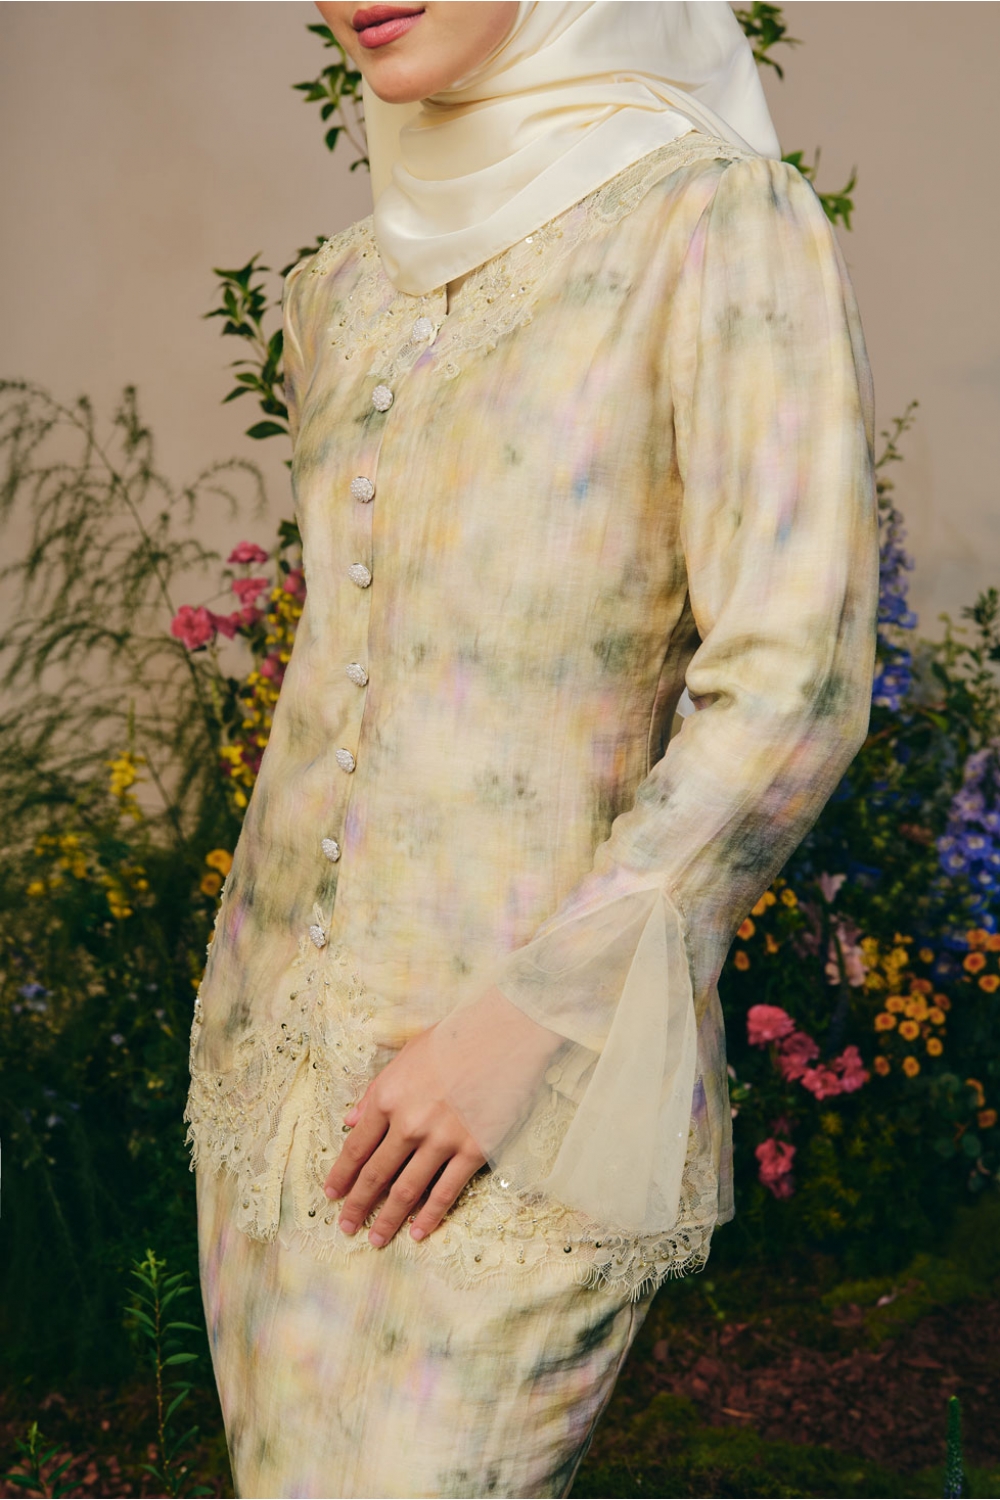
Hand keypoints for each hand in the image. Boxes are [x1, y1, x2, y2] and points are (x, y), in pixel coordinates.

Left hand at [324, 1024, 486, 1246]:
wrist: (506, 1032)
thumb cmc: (455, 1037)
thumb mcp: (406, 1055)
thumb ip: (376, 1090)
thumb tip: (350, 1120)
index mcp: (388, 1097)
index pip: (357, 1147)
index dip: (342, 1174)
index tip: (331, 1193)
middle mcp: (409, 1123)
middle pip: (376, 1174)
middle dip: (357, 1205)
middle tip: (346, 1227)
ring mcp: (441, 1140)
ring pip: (406, 1190)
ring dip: (388, 1219)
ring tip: (377, 1238)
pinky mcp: (473, 1150)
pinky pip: (446, 1192)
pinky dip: (430, 1216)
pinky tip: (418, 1233)